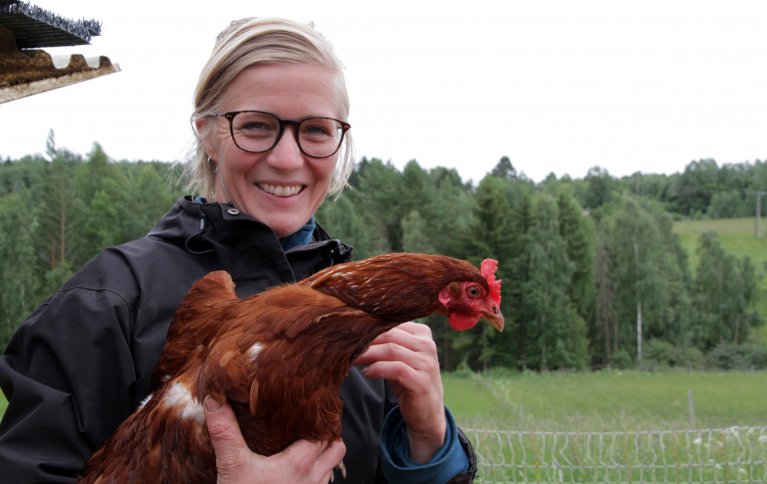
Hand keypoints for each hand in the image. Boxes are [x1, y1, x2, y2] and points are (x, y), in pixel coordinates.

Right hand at [203, 396, 345, 482]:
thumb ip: (224, 431)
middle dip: (328, 436)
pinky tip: (297, 470)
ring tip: (306, 443)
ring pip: (330, 469)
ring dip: (323, 456)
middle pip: (335, 450)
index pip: (324, 434)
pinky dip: (316, 474)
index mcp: (299, 464)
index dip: (321, 420)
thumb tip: (213, 398)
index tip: (314, 406)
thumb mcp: (232, 465)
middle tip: (312, 423)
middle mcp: (311, 480)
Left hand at [354, 321, 445, 462]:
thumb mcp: (398, 357)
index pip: (392, 323)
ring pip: (391, 350)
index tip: (351, 333)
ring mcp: (427, 363)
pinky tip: (367, 373)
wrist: (426, 411)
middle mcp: (427, 345)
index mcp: (423, 333)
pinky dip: (377, 369)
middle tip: (346, 345)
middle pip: (390, 334)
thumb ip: (385, 342)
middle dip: (365, 339)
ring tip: (352, 360)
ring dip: (367, 354)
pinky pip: (396, 369)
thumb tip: (355, 332)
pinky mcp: (422, 381)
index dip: (370, 327)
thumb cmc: (408, 380)